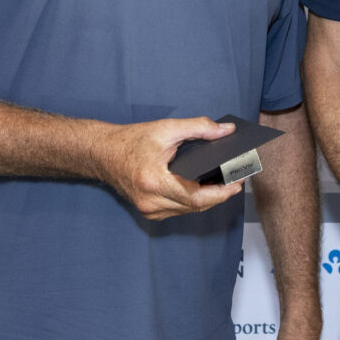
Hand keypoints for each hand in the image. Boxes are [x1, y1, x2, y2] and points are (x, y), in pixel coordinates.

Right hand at [92, 117, 244, 219]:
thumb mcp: (166, 129)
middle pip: (196, 206)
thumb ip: (199, 128)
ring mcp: (149, 210)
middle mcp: (151, 201)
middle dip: (219, 194)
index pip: (196, 198)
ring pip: (189, 210)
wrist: (102, 153)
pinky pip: (178, 210)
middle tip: (237, 180)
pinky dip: (193, 200)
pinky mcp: (149, 212)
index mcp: (155, 182)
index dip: (221, 193)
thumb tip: (226, 131)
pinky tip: (204, 188)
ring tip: (224, 182)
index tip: (237, 183)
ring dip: (208, 198)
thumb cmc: (131, 141)